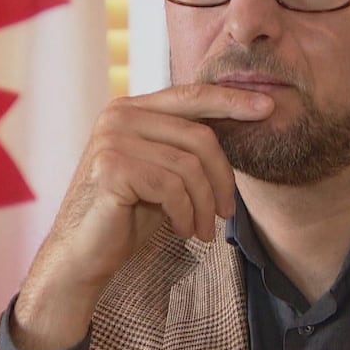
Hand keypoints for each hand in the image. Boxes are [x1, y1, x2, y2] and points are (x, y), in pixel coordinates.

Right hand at [10, 84, 272, 349]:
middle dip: (222, 179)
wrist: (82, 254)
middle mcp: (118, 115)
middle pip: (199, 136)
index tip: (267, 108)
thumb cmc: (126, 215)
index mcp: (130, 109)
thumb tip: (241, 121)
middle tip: (227, 214)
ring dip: (204, 205)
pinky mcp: (111, 168)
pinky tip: (182, 230)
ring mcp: (112, 139)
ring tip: (202, 230)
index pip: (191, 95)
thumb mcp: (162, 172)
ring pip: (190, 166)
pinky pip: (172, 187)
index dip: (231, 100)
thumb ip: (185, 145)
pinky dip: (185, 214)